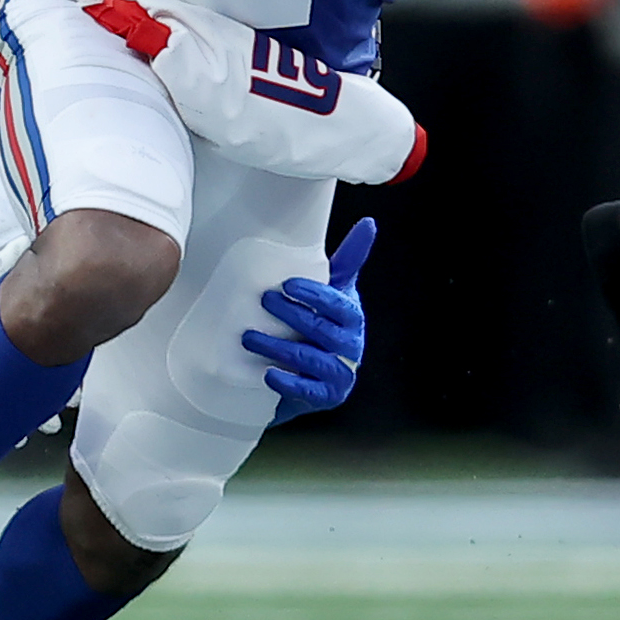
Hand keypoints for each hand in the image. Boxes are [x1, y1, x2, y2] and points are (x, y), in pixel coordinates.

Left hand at [247, 216, 372, 422]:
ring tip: (250, 338)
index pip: (339, 305)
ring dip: (281, 348)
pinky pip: (311, 392)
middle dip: (293, 317)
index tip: (287, 284)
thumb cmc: (318, 321)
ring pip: (314, 361)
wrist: (308, 368)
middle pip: (325, 332)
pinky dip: (289, 383)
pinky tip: (268, 373)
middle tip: (263, 301)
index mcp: (351, 317)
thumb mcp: (329, 290)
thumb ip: (345, 261)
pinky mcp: (327, 396)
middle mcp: (350, 346)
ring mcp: (341, 373)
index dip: (316, 296)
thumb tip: (369, 223)